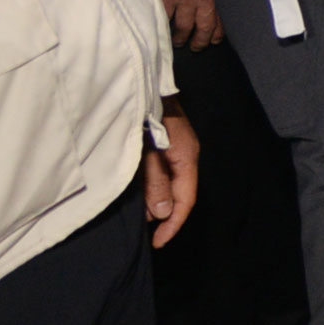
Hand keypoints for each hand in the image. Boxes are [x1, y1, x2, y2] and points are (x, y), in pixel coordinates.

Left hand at [142, 112, 197, 247]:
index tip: (157, 243)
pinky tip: (137, 190)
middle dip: (162, 213)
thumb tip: (163, 213)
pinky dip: (151, 186)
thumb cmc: (146, 114)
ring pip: (169, 183)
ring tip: (136, 212)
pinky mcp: (164, 144)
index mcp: (187, 157)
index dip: (173, 224)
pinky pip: (162, 173)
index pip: (186, 200)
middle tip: (140, 227)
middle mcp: (185, 155)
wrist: (143, 81)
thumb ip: (156, 181)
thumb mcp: (149, 150)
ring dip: (154, 200)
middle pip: (178, 194)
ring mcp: (175, 149)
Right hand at [145, 0, 221, 49]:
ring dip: (181, 38)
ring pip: (183, 27)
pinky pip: (164, 18)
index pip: (220, 18)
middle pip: (203, 28)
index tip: (215, 40)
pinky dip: (163, 27)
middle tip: (197, 47)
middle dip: (201, 41)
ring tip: (178, 42)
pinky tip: (162, 31)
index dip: (218, 33)